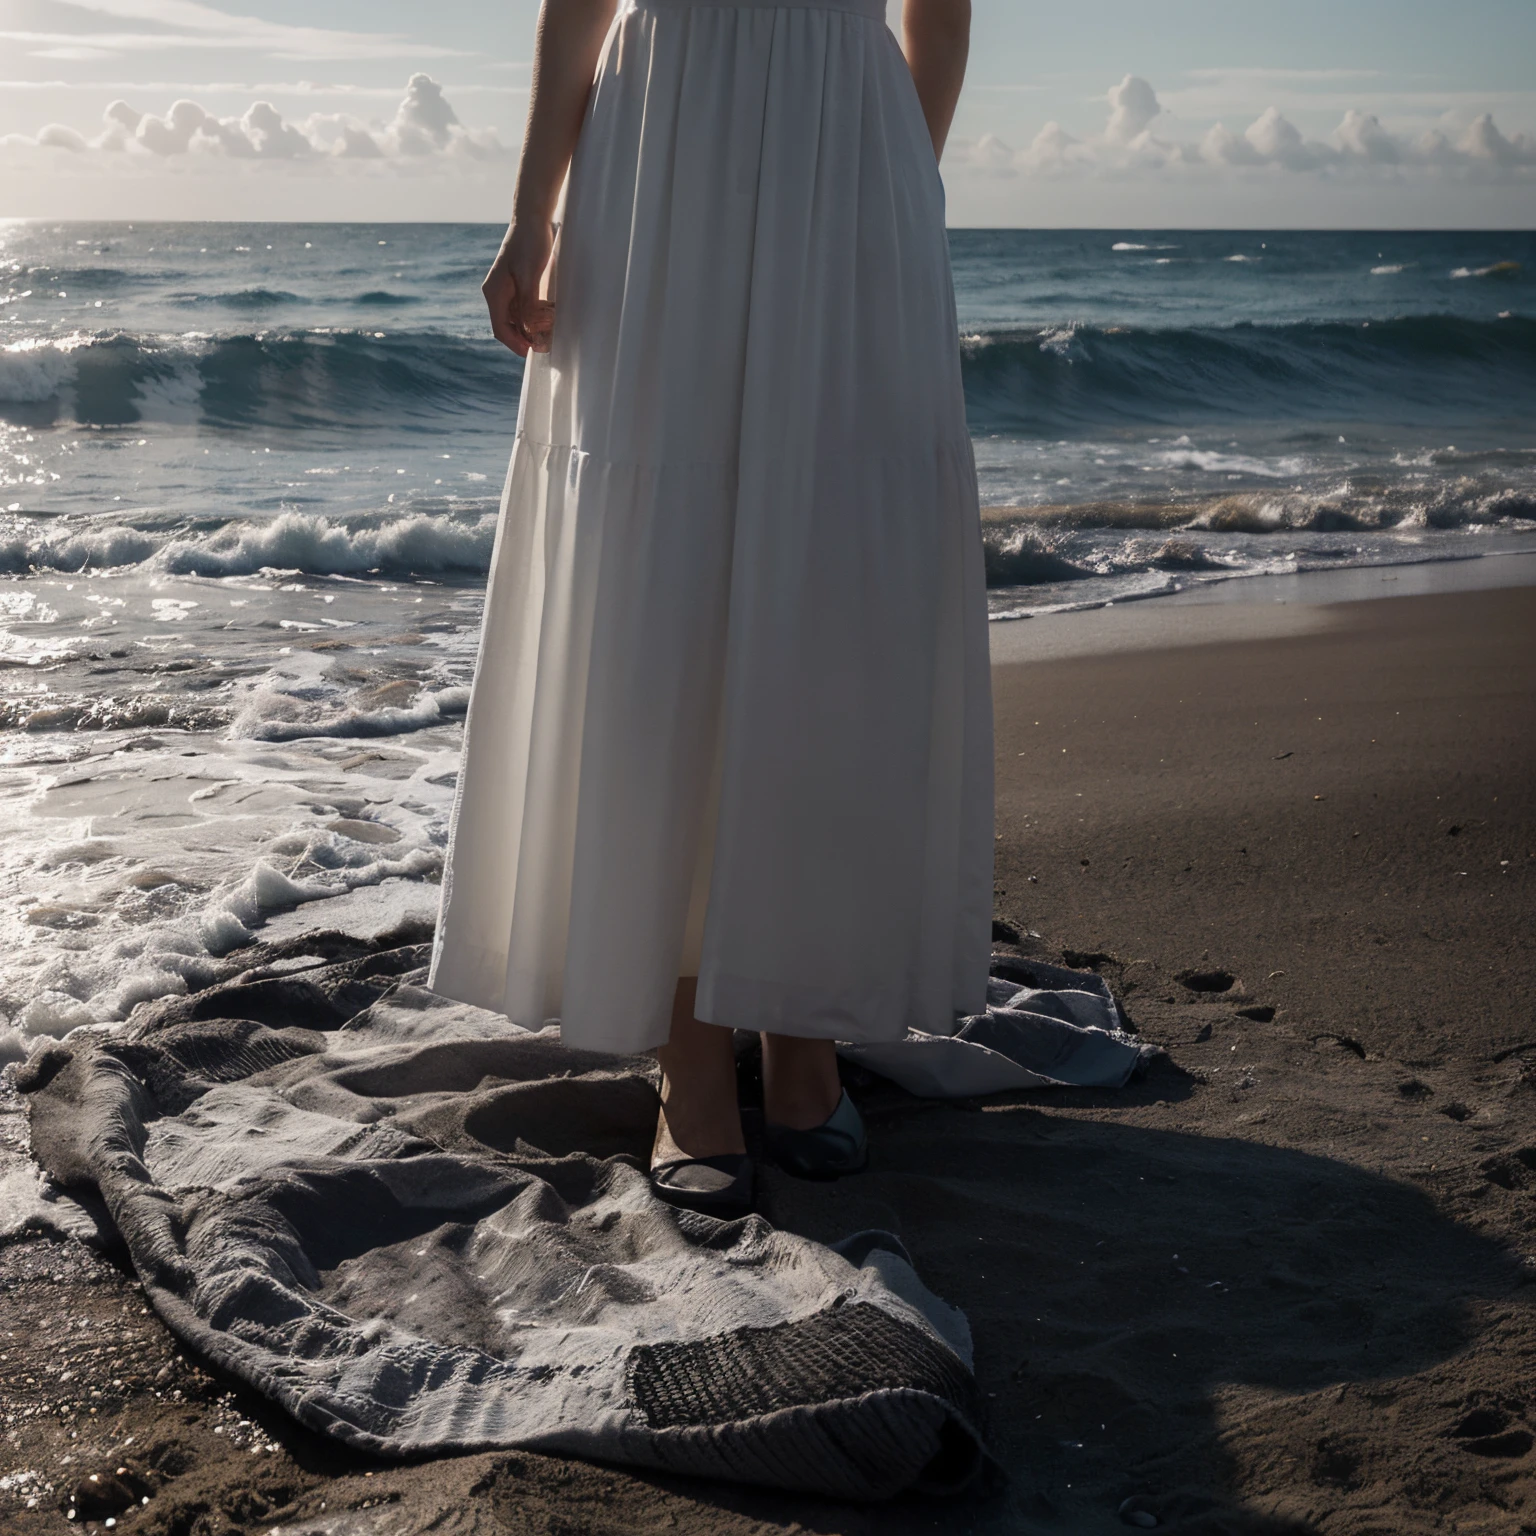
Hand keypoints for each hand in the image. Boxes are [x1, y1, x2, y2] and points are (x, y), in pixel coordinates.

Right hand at [483, 219, 556, 357]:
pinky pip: (521, 308)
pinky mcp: (516, 285)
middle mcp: (496, 293)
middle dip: (524, 338)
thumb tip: (527, 331)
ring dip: (529, 327)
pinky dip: (532, 316)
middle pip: (507, 327)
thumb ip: (528, 305)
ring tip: (547, 331)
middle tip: (544, 344)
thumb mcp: (530, 277)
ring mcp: (505, 289)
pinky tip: (546, 317)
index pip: (500, 329)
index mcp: (494, 293)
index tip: (532, 353)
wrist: (532, 219)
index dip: (516, 344)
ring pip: (515, 319)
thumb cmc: (530, 244)